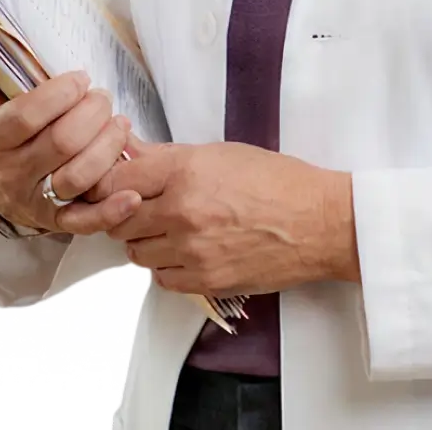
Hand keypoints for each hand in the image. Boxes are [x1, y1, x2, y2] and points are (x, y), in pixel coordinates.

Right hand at [0, 37, 140, 234]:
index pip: (25, 117)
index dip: (59, 94)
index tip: (80, 78)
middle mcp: (12, 173)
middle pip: (62, 143)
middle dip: (92, 113)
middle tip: (103, 96)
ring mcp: (36, 200)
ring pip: (79, 177)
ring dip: (109, 146)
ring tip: (119, 123)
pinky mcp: (59, 220)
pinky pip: (86, 221)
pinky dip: (111, 212)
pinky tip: (132, 196)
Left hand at [90, 137, 360, 295]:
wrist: (319, 221)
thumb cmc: (278, 180)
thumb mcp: (223, 153)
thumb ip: (169, 156)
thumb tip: (131, 150)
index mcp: (187, 171)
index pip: (120, 180)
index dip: (112, 181)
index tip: (117, 183)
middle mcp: (183, 211)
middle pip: (120, 219)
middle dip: (126, 212)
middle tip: (143, 206)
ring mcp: (192, 250)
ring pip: (136, 252)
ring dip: (145, 241)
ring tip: (169, 228)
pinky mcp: (205, 281)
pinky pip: (162, 278)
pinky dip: (166, 266)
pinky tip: (185, 251)